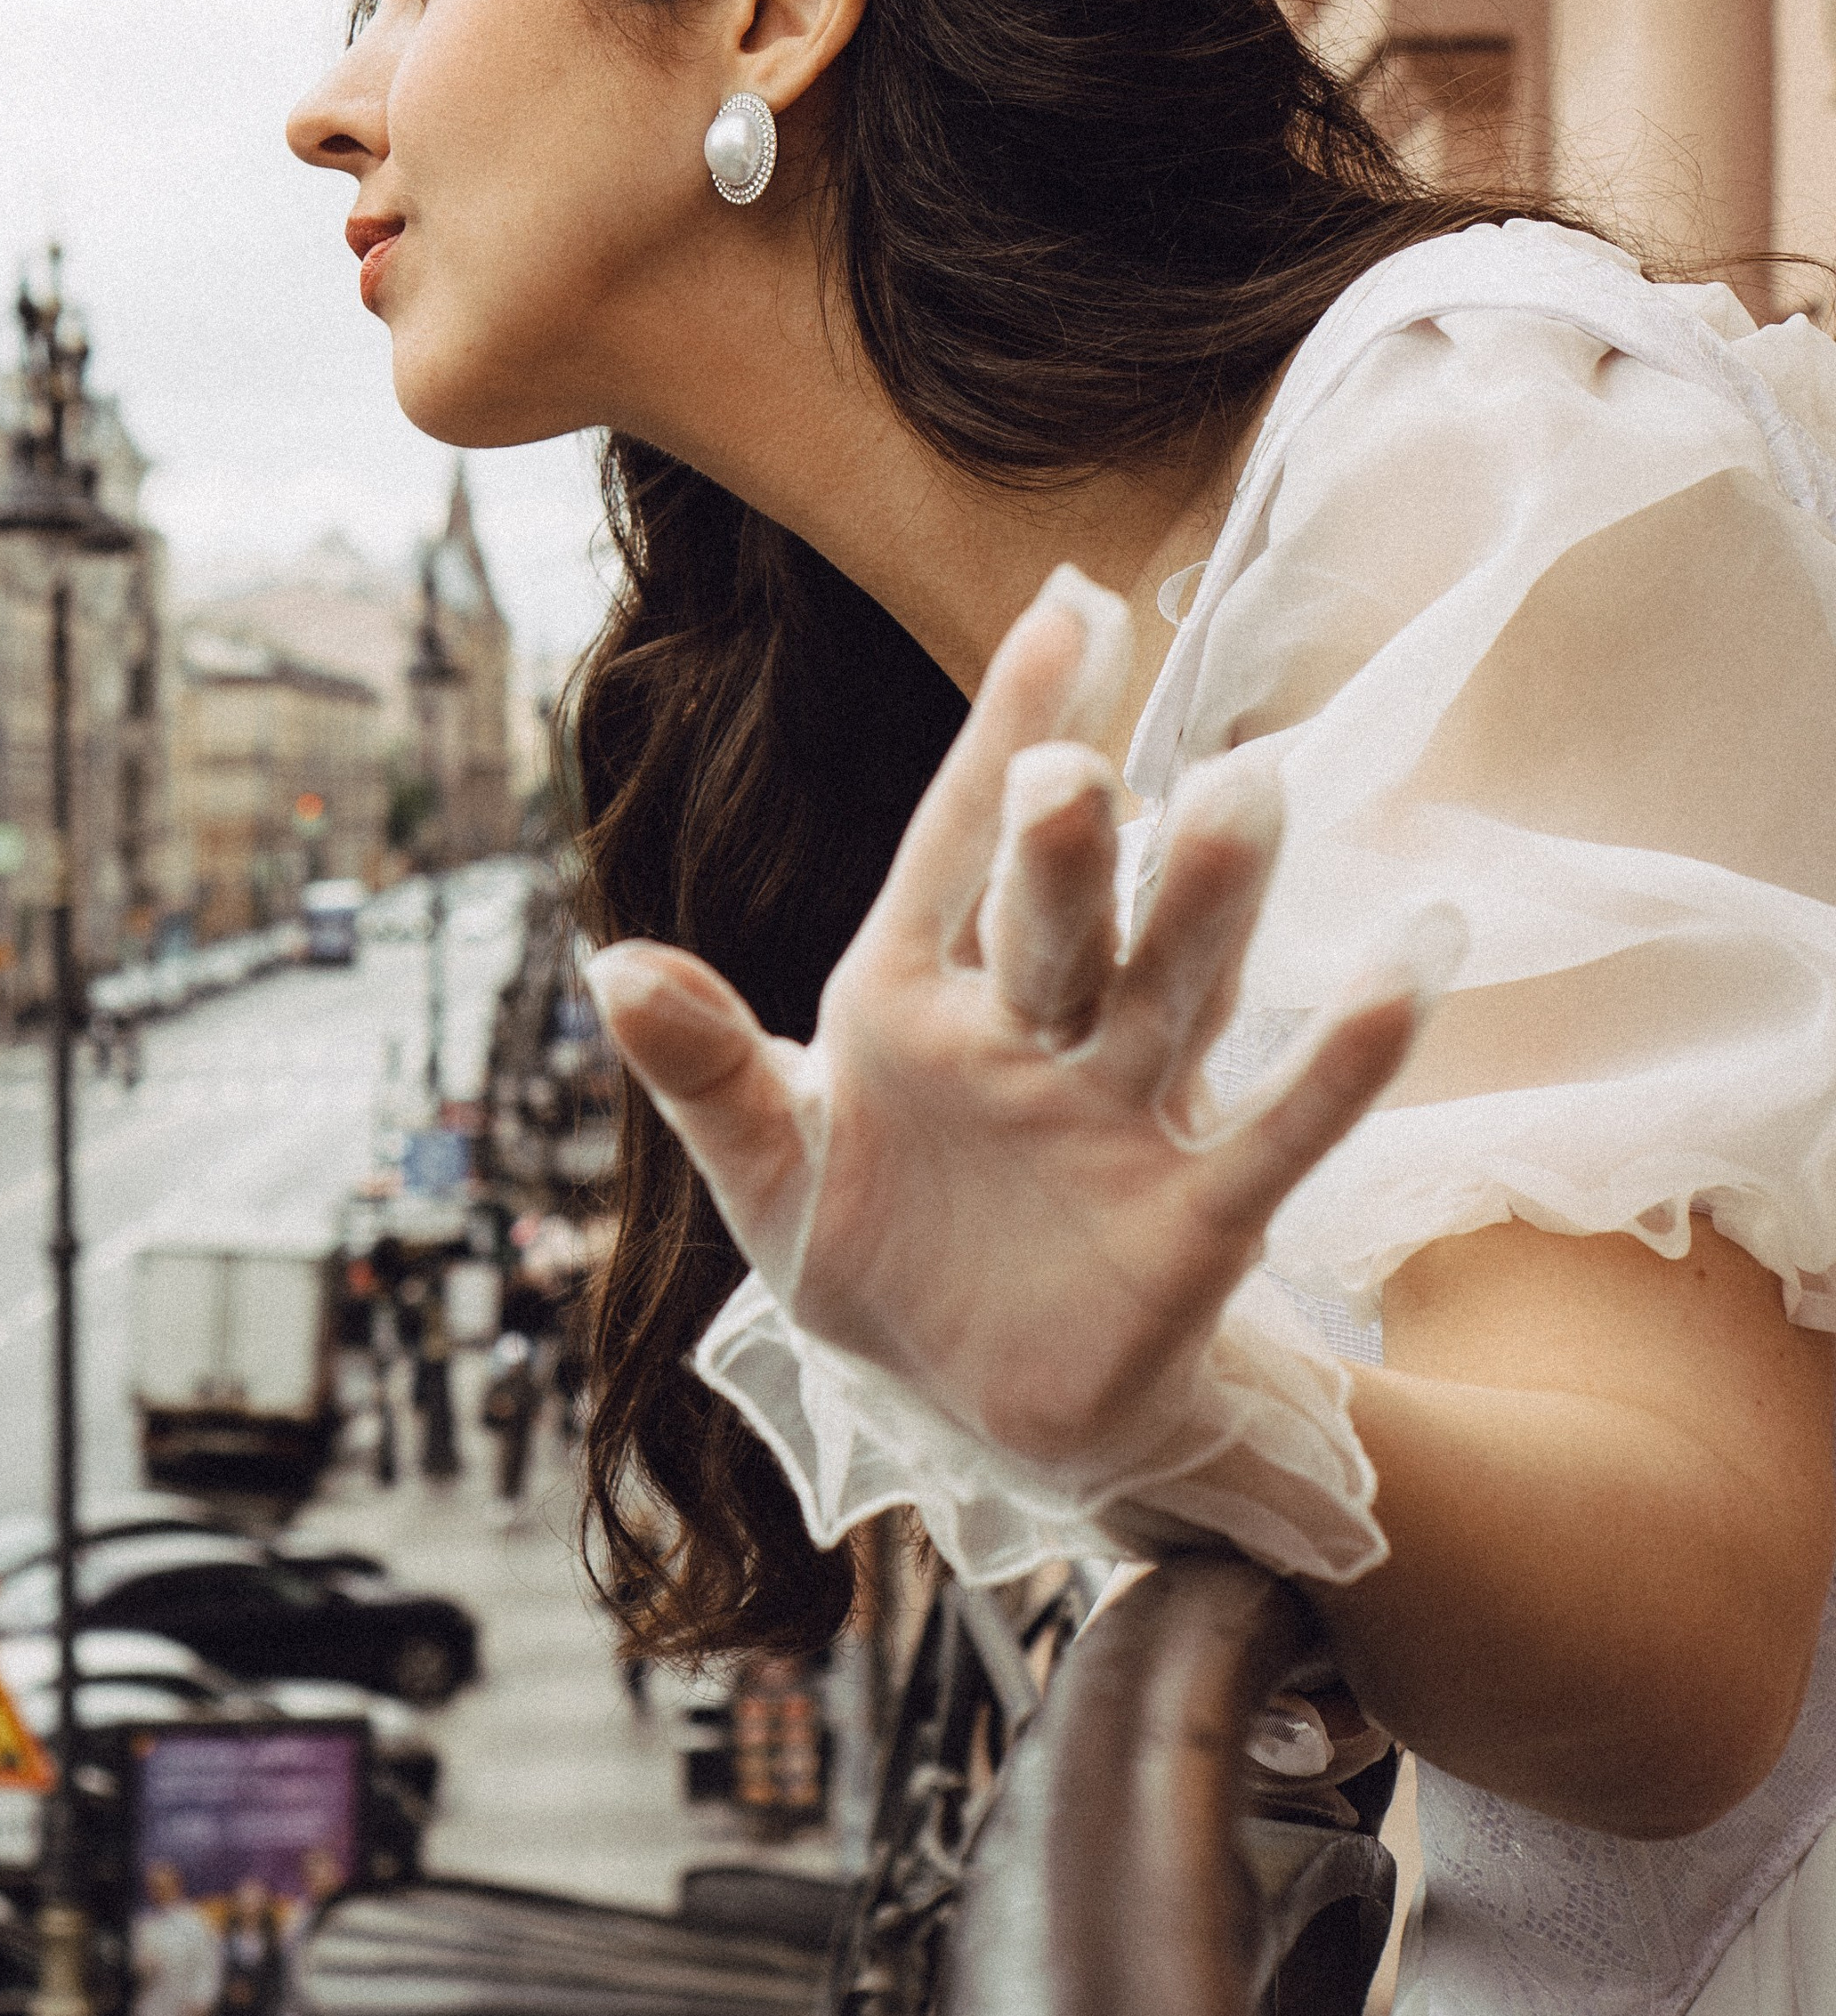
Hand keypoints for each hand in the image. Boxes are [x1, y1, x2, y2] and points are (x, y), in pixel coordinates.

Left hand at [587, 564, 1443, 1475]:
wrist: (979, 1405)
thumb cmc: (877, 1256)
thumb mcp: (772, 1172)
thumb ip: (703, 1069)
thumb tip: (608, 963)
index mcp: (913, 996)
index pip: (955, 842)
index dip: (1008, 728)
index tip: (1070, 609)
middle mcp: (1030, 1029)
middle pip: (1056, 918)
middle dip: (1069, 848)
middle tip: (1085, 765)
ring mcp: (1120, 1116)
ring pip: (1171, 991)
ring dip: (1207, 907)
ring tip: (1251, 796)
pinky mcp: (1193, 1221)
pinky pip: (1274, 1132)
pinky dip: (1337, 1059)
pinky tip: (1407, 963)